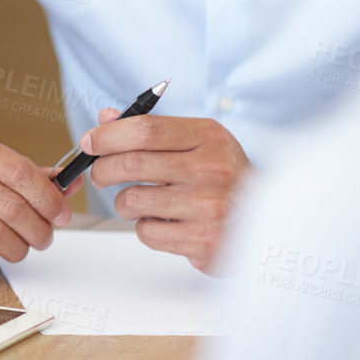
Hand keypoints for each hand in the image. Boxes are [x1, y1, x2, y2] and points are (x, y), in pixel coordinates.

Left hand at [72, 109, 250, 271]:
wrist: (269, 221)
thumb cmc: (224, 178)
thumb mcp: (197, 142)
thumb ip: (151, 129)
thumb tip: (106, 118)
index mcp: (209, 137)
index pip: (145, 130)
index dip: (107, 135)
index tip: (89, 142)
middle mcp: (213, 170)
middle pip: (131, 164)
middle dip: (102, 169)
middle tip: (99, 174)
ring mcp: (210, 207)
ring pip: (132, 200)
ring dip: (124, 202)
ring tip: (140, 200)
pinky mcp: (205, 241)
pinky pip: (146, 232)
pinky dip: (146, 227)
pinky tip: (164, 221)